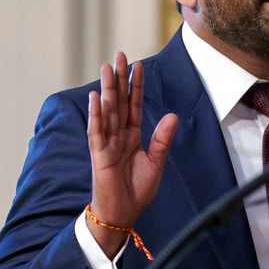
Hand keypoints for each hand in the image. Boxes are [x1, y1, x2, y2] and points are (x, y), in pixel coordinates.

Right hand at [86, 51, 177, 255]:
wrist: (123, 214)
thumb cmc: (137, 190)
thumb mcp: (156, 162)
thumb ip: (162, 139)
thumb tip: (172, 115)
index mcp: (132, 136)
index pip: (134, 105)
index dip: (136, 86)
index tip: (137, 65)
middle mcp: (118, 135)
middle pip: (119, 102)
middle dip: (119, 79)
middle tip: (119, 55)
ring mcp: (107, 143)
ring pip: (107, 111)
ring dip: (108, 89)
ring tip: (107, 67)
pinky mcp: (99, 155)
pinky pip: (97, 131)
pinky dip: (97, 114)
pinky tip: (97, 97)